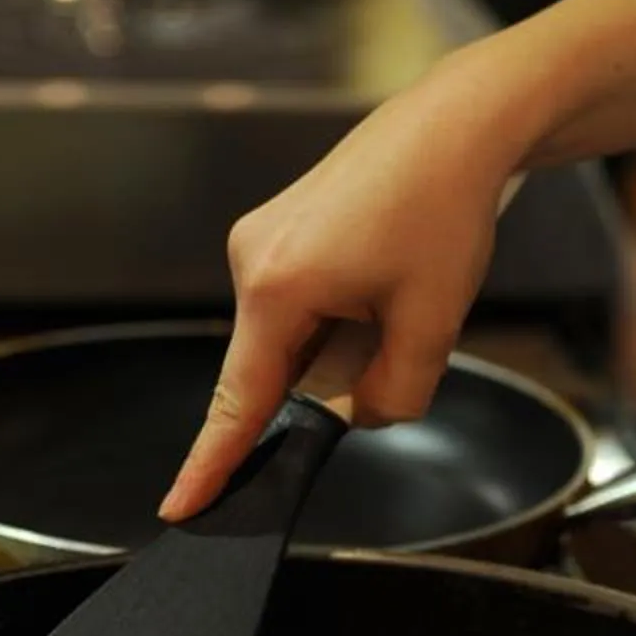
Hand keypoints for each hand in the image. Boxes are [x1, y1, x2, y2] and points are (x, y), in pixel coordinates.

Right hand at [160, 45, 543, 519]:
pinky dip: (342, 311)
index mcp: (277, 287)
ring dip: (345, 338)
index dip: (213, 462)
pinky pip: (301, 303)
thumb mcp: (432, 323)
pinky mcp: (280, 231)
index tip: (181, 508)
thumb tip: (361, 414)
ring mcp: (260, 242)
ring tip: (403, 283)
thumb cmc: (442, 211)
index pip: (239, 401)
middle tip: (402, 325)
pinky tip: (387, 274)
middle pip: (279, 367)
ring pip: (296, 336)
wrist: (454, 127)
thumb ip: (393, 393)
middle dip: (336, 375)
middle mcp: (251, 261)